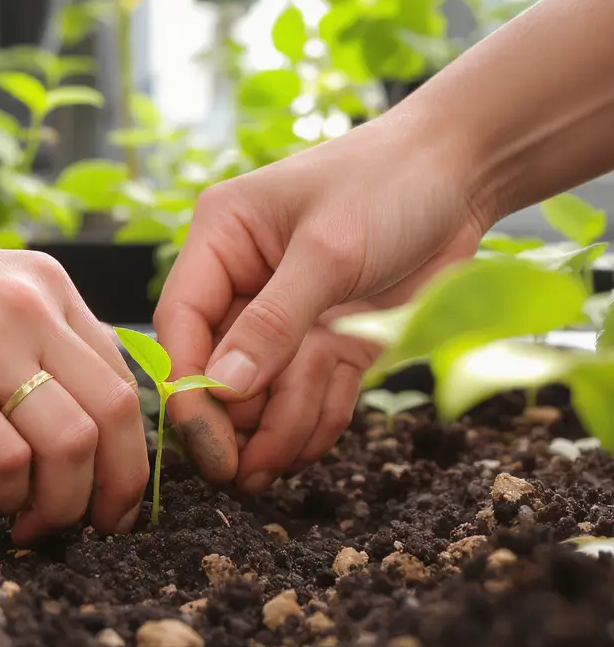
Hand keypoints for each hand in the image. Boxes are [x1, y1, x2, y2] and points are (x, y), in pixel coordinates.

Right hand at [0, 238, 148, 542]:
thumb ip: (37, 357)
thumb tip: (65, 452)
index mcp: (52, 290)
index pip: (123, 380)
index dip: (130, 451)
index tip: (116, 495)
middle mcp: (32, 310)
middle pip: (114, 414)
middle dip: (116, 488)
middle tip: (96, 526)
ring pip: (71, 445)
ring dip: (60, 504)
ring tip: (27, 522)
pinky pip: (7, 461)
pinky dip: (8, 497)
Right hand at [154, 123, 486, 491]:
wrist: (466, 174)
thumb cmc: (390, 183)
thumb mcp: (328, 250)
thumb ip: (273, 323)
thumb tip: (220, 390)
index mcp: (221, 240)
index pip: (181, 323)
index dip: (187, 386)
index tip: (206, 443)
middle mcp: (244, 282)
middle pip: (218, 370)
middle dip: (238, 421)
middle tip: (249, 472)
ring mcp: (287, 317)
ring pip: (263, 393)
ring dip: (277, 429)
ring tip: (284, 466)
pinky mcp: (328, 341)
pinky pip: (308, 395)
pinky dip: (313, 422)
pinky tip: (313, 441)